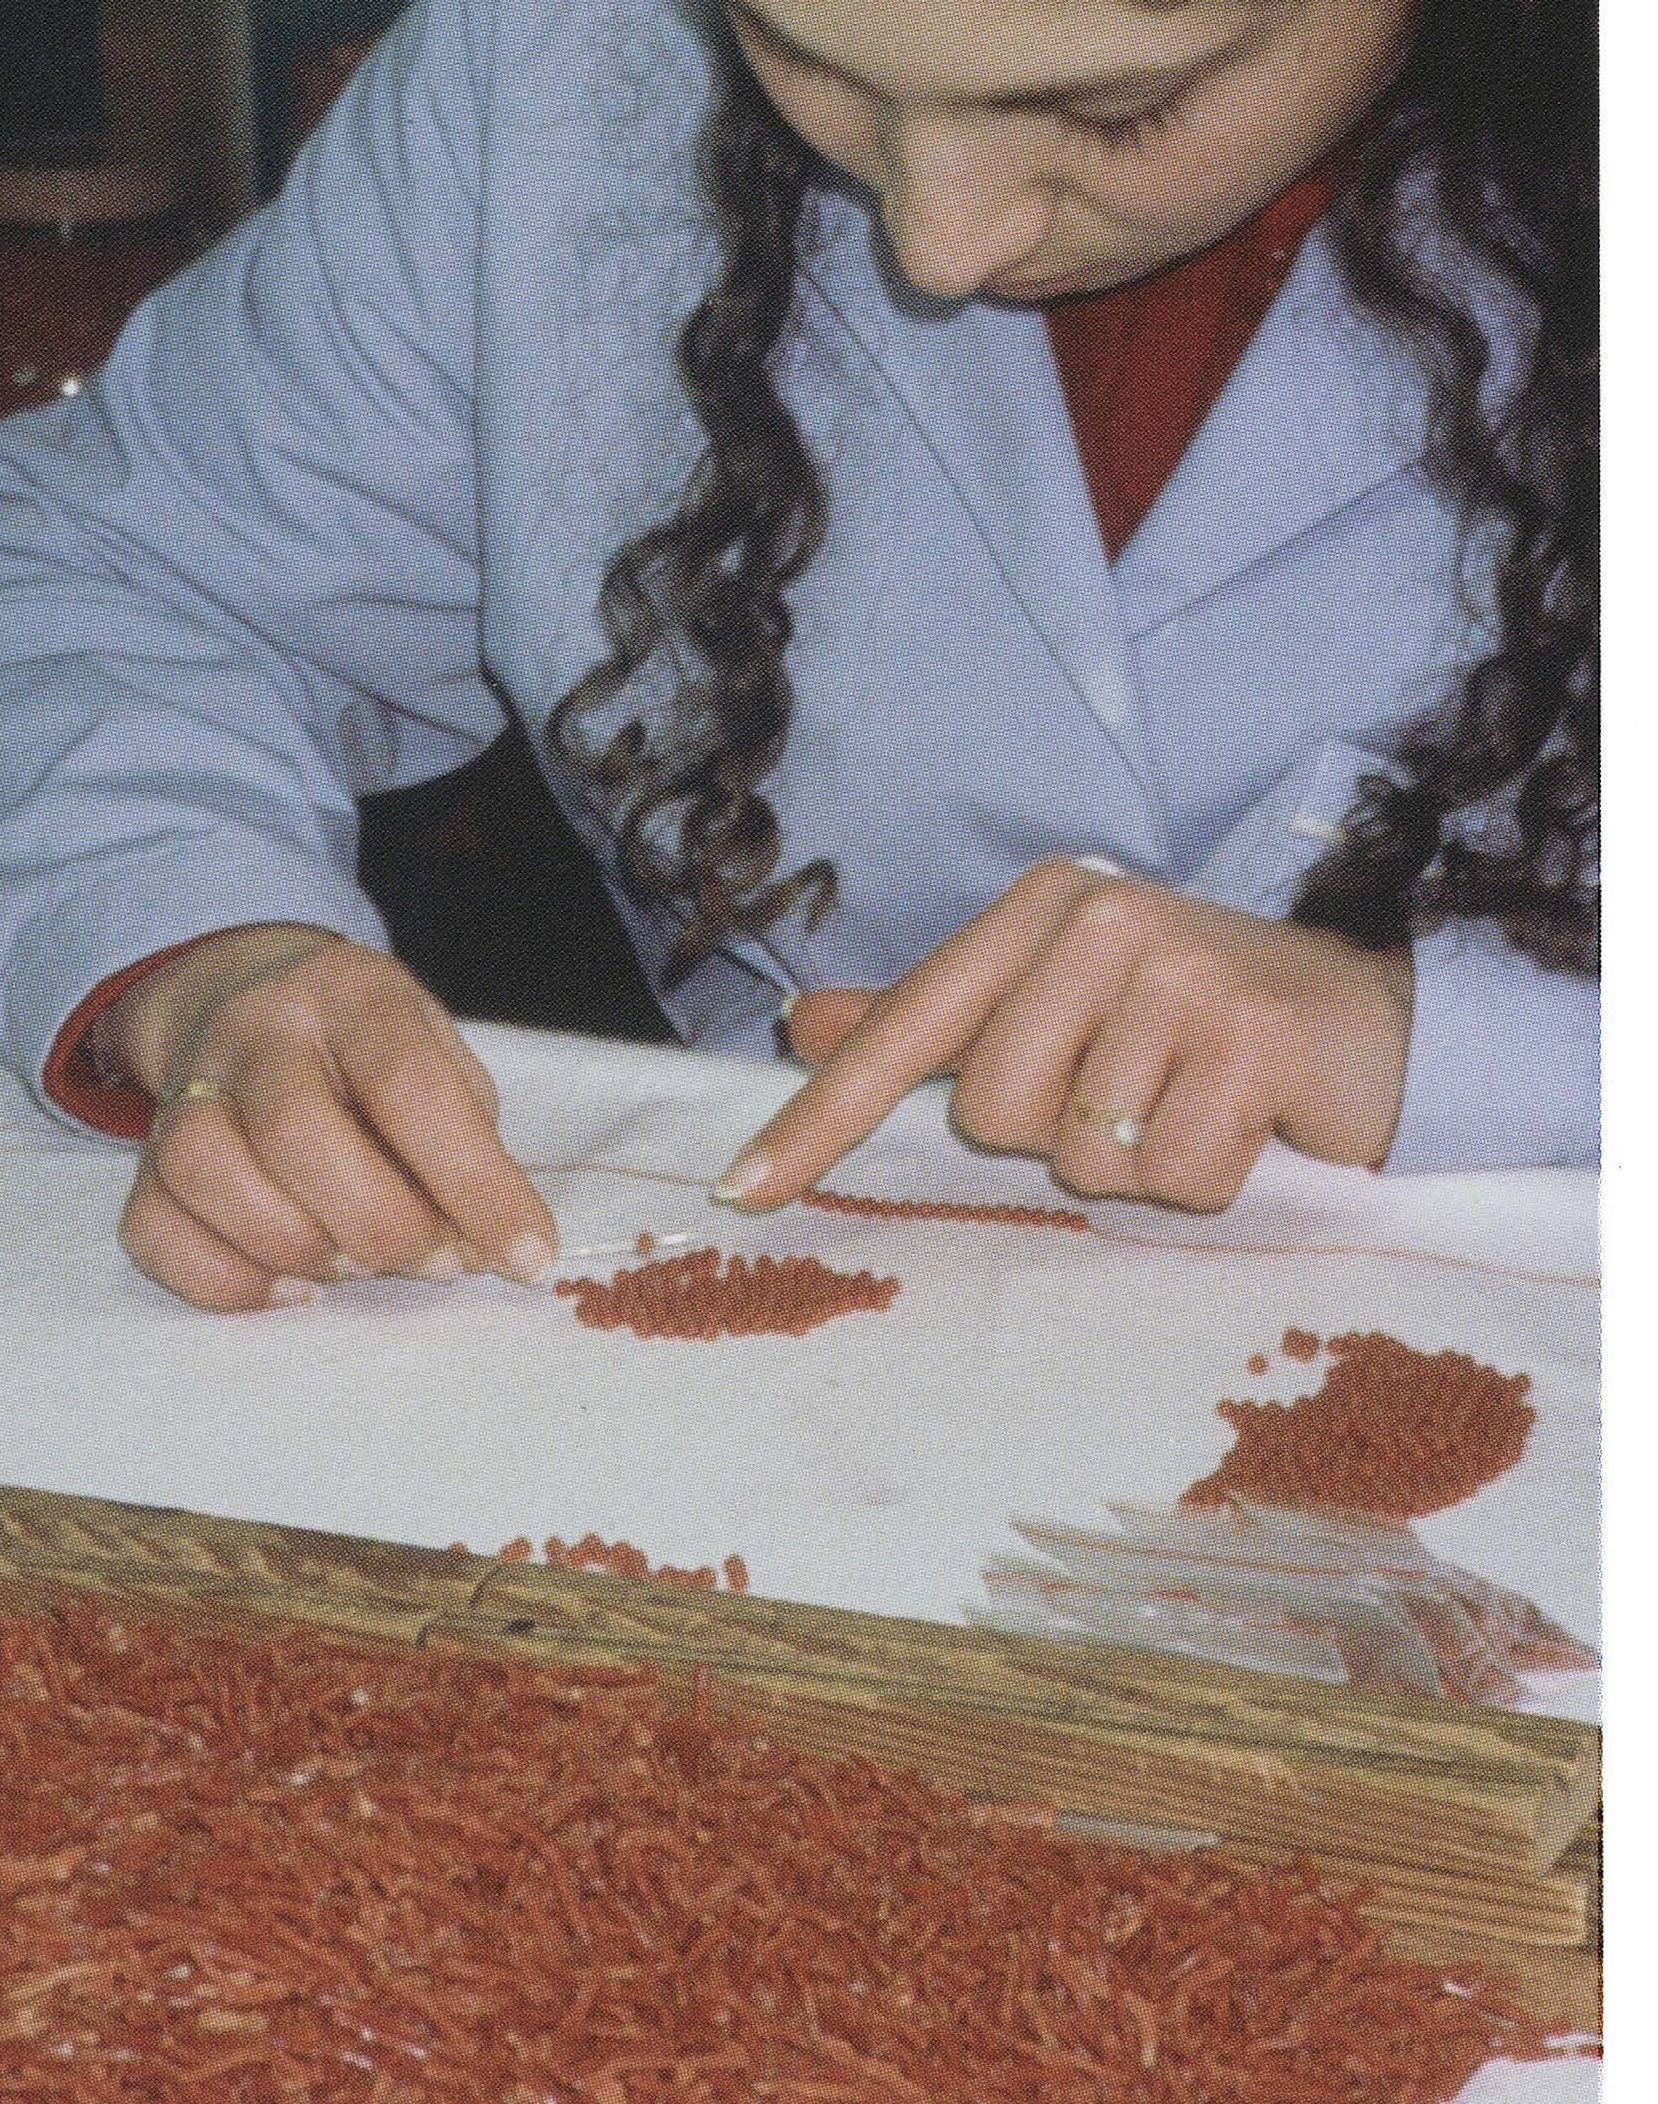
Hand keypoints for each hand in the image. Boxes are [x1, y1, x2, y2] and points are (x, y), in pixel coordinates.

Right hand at [108, 927, 558, 1309]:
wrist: (247, 998)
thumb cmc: (370, 1055)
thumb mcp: (438, 1061)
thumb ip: (467, 1147)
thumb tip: (492, 1251)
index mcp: (352, 994)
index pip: (408, 1084)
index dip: (473, 1182)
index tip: (526, 1253)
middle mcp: (258, 1030)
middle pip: (295, 1130)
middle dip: (381, 1223)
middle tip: (434, 1263)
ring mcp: (188, 1087)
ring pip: (206, 1168)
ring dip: (297, 1246)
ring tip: (357, 1267)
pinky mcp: (147, 1156)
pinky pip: (153, 1226)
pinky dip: (225, 1280)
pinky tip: (289, 1289)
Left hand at [715, 861, 1413, 1215]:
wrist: (1363, 1022)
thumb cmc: (1189, 1020)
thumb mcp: (1053, 1004)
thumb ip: (931, 1022)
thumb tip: (802, 1023)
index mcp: (1035, 912)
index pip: (904, 1033)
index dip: (820, 1120)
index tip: (740, 1190)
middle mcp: (1099, 920)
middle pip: (994, 1113)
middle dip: (1059, 1137)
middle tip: (1136, 1092)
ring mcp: (1178, 971)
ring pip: (1081, 1156)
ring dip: (1138, 1165)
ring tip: (1191, 1103)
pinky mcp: (1250, 1035)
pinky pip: (1169, 1175)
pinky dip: (1207, 1179)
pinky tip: (1243, 1124)